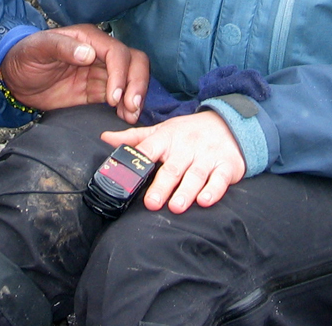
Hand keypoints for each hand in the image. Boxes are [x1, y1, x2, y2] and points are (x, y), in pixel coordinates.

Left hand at [0, 24, 148, 122]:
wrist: (13, 77)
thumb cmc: (24, 55)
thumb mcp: (39, 48)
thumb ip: (62, 48)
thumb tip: (89, 54)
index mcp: (88, 38)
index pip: (117, 52)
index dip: (120, 73)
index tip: (114, 96)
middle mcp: (99, 53)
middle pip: (133, 62)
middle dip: (137, 83)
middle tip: (131, 107)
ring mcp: (99, 72)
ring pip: (130, 80)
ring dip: (135, 97)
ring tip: (130, 115)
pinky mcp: (95, 91)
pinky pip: (119, 97)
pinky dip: (126, 106)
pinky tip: (125, 118)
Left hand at [101, 110, 244, 212]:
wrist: (227, 123)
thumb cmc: (187, 132)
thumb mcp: (161, 131)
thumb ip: (134, 138)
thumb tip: (104, 138)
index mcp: (166, 138)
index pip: (150, 149)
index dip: (139, 160)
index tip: (128, 176)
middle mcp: (186, 148)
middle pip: (173, 168)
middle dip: (162, 185)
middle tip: (152, 203)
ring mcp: (206, 157)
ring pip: (195, 175)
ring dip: (186, 191)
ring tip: (176, 207)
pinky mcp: (226, 166)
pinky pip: (220, 179)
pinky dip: (213, 190)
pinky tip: (205, 201)